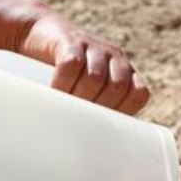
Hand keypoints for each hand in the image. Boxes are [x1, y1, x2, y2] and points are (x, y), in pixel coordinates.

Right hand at [20, 10, 149, 114]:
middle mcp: (115, 57)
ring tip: (63, 104)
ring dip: (77, 97)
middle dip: (97, 107)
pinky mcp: (71, 40)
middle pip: (117, 88)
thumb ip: (97, 109)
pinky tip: (53, 90)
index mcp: (125, 71)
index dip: (124, 111)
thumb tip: (99, 149)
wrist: (40, 32)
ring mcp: (94, 46)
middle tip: (77, 115)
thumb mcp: (87, 89)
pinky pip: (72, 65)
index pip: (139, 94)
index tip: (101, 122)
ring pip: (95, 78)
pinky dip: (62, 82)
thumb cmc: (66, 73)